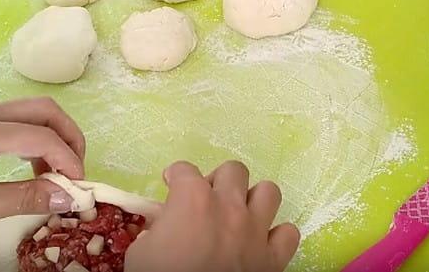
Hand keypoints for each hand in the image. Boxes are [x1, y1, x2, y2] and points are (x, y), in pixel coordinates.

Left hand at [0, 97, 85, 251]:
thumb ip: (25, 197)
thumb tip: (69, 195)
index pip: (40, 135)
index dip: (68, 159)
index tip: (80, 187)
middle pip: (41, 110)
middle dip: (67, 137)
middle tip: (77, 171)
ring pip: (26, 114)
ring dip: (49, 139)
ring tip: (55, 175)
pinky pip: (9, 125)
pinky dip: (29, 142)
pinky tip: (29, 169)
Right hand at [126, 161, 300, 271]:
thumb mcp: (140, 253)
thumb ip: (154, 231)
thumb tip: (162, 227)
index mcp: (193, 199)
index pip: (184, 170)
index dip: (175, 176)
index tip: (171, 185)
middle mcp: (229, 206)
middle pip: (233, 171)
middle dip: (218, 181)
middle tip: (207, 200)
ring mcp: (256, 231)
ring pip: (268, 192)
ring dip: (253, 200)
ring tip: (239, 214)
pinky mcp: (274, 258)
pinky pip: (288, 233)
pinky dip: (276, 235)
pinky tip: (261, 243)